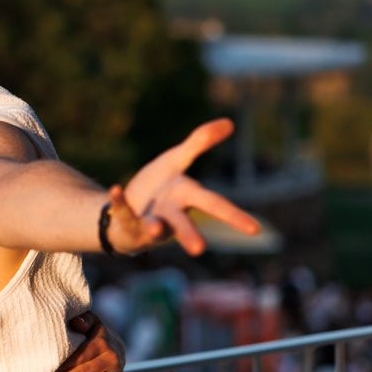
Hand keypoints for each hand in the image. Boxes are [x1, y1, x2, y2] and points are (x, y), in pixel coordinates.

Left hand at [48, 311, 125, 371]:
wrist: (116, 346)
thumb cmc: (93, 334)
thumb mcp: (91, 322)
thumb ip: (84, 319)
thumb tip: (77, 323)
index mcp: (100, 340)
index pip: (82, 352)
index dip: (67, 361)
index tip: (51, 368)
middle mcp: (110, 355)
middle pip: (88, 368)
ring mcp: (115, 370)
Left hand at [114, 118, 260, 255]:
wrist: (125, 211)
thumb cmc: (158, 188)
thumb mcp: (176, 161)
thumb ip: (199, 143)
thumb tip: (230, 123)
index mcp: (187, 198)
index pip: (214, 206)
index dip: (234, 216)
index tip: (255, 230)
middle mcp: (170, 214)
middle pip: (183, 224)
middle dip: (190, 235)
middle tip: (199, 249)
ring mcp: (147, 221)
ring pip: (153, 228)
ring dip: (155, 228)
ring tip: (156, 229)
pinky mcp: (125, 220)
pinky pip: (121, 210)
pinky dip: (118, 200)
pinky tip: (115, 189)